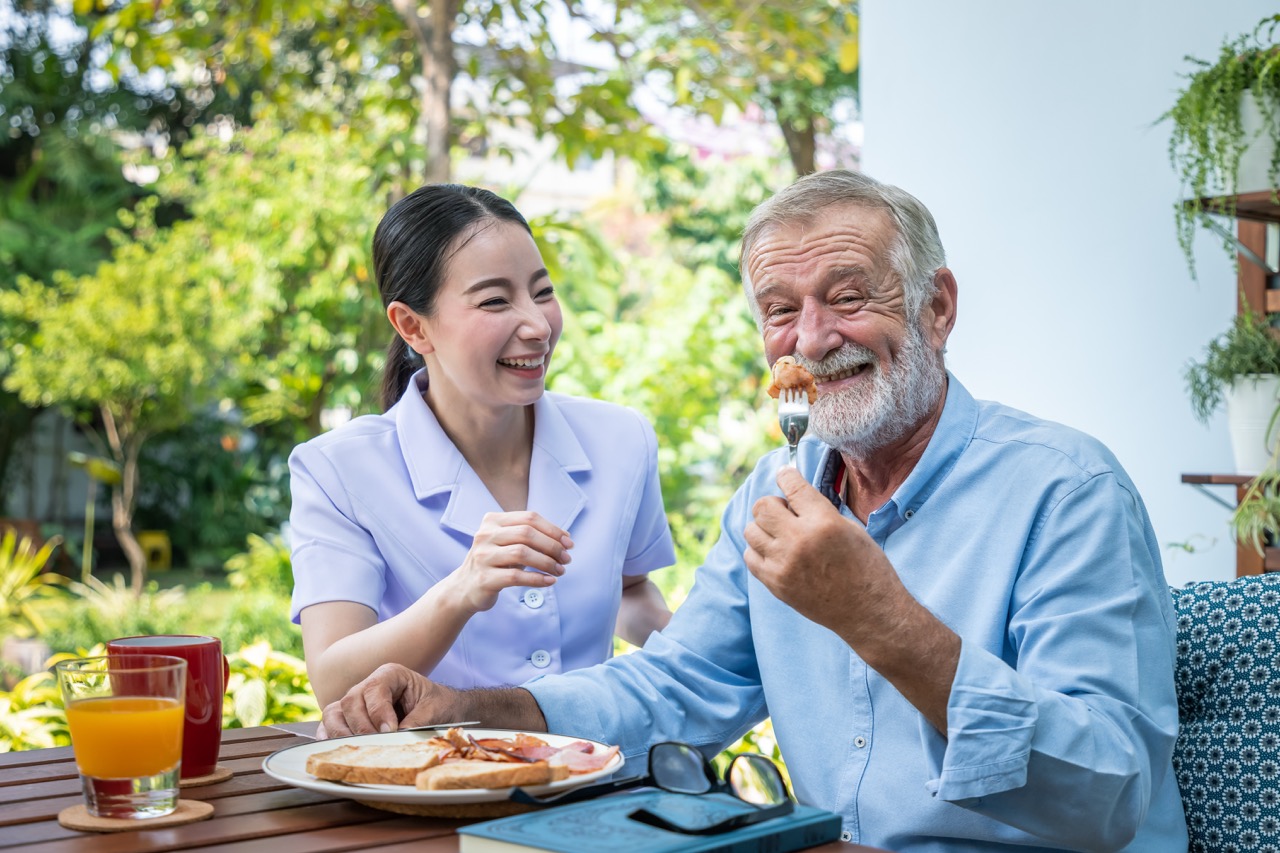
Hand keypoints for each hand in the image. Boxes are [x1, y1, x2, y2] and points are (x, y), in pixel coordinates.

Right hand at [318, 663, 459, 737]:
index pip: (374, 689)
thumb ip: (415, 723)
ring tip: (357, 748)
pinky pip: (329, 723)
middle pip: (351, 701)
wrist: (441, 710)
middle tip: (375, 742)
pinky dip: (328, 735)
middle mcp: (369, 685)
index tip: (390, 731)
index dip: (378, 712)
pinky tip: (333, 747)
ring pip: (334, 712)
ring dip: (342, 732)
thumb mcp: (434, 711)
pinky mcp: (350, 718)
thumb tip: (395, 739)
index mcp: (390, 674)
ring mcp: (357, 701)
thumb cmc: (438, 706)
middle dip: (361, 725)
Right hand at [447, 511, 572, 613]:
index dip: (553, 529)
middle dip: (552, 546)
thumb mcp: (508, 543)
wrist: (464, 588)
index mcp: (492, 521)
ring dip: (547, 563)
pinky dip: (537, 579)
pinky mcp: (484, 578)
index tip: (569, 542)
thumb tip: (566, 538)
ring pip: (522, 554)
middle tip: (566, 558)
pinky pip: (516, 577)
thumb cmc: (495, 562)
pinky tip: (549, 582)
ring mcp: (482, 556)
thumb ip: (531, 536)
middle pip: (527, 534)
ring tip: (560, 571)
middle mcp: (485, 535)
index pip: (529, 518)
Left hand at [745, 467, 960, 731]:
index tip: (784, 474)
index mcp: (823, 522)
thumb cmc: (868, 569)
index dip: (786, 476)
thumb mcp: (851, 529)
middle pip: (763, 506)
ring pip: (751, 530)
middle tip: (786, 512)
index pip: (792, 486)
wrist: (869, 613)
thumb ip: (820, 511)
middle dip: (774, 504)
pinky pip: (750, 556)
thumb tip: (794, 496)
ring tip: (781, 534)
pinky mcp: (776, 583)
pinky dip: (760, 550)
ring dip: (764, 527)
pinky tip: (776, 552)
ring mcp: (783, 564)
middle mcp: (799, 540)